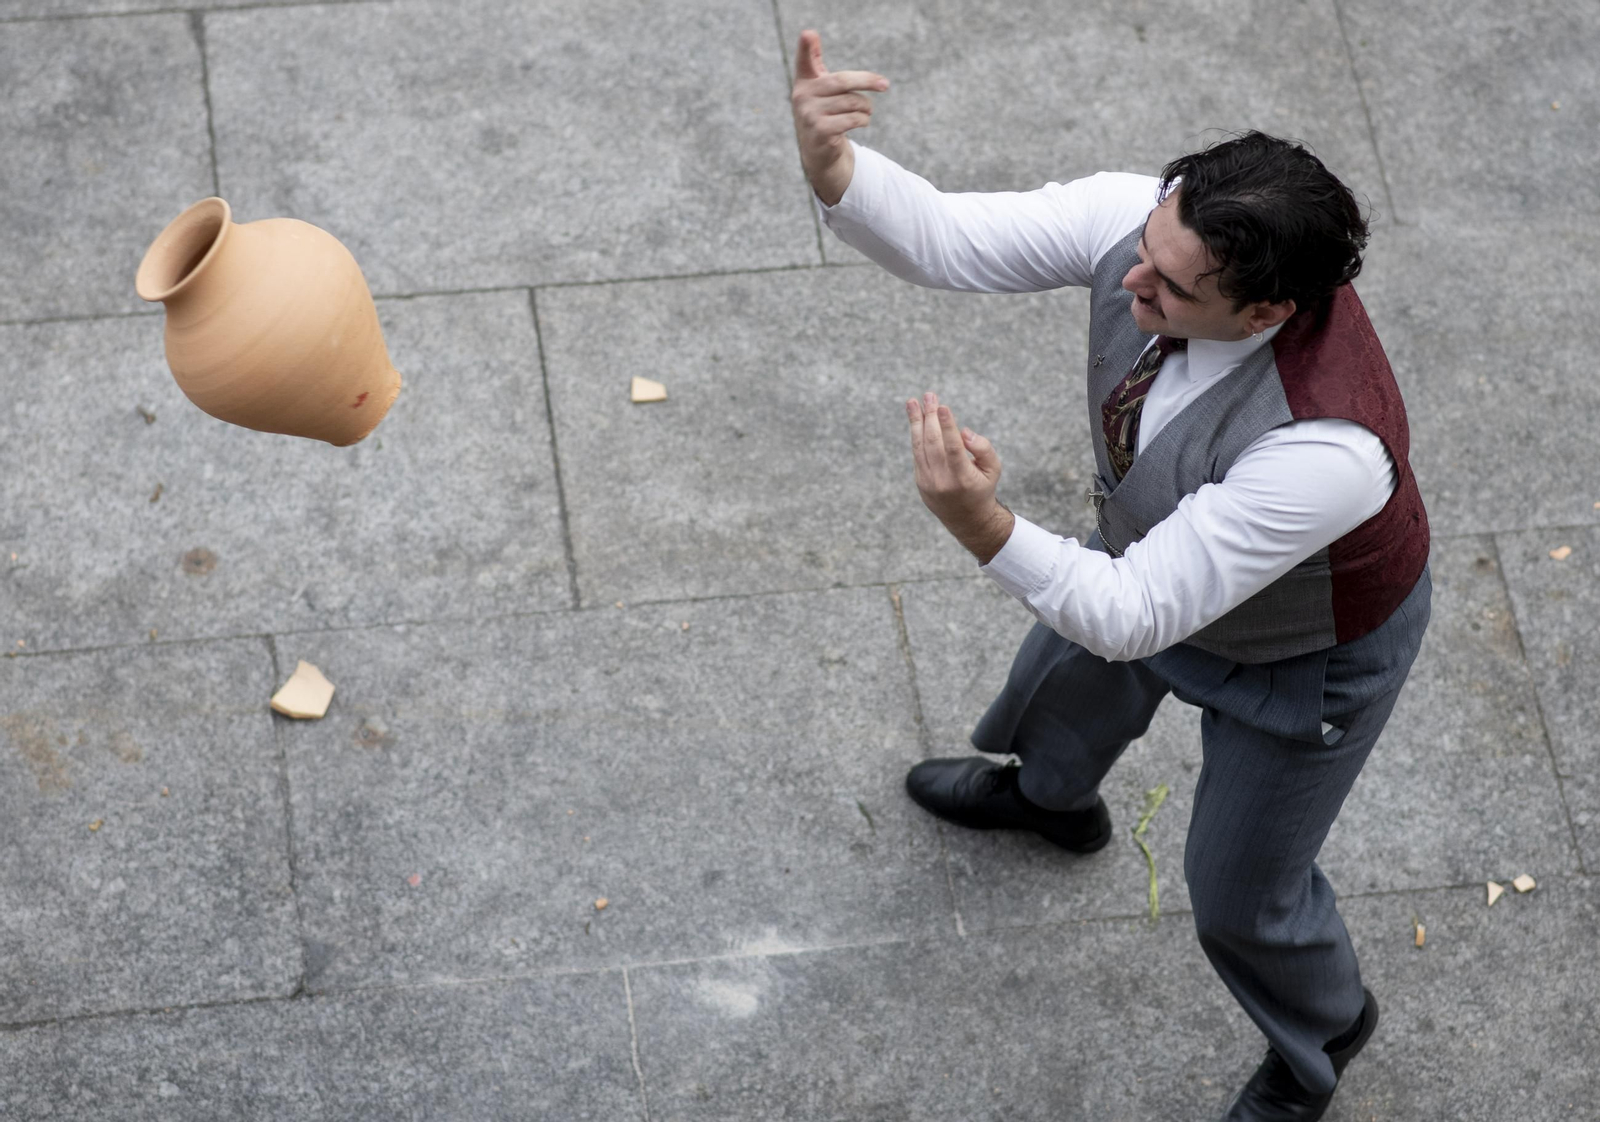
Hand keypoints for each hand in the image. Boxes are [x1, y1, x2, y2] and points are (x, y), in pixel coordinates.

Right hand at [790, 30, 888, 206]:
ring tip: (866, 110)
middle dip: (868, 81)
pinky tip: (862, 122)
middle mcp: (802, 96)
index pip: (804, 61)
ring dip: (866, 107)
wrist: (818, 152)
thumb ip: (814, 61)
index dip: (806, 47)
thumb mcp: (818, 87)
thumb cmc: (823, 112)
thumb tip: (809, 33)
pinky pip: (853, 119)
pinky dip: (863, 120)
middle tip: (885, 85)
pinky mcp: (821, 132)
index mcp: (804, 81)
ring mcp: (810, 115)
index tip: (809, 33)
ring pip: (852, 102)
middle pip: (843, 81)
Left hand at [906, 392, 1014, 562]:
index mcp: (963, 478)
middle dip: (930, 416)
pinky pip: (917, 453)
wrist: (966, 519)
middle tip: (929, 395)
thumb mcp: (993, 469)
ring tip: (912, 402)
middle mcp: (943, 481)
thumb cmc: (982, 487)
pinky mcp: (920, 481)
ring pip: (919, 446)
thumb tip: (964, 432)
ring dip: (916, 422)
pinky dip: (915, 434)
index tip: (942, 406)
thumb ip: (983, 448)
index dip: (947, 426)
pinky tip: (915, 419)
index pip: (953, 448)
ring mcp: (928, 482)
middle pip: (933, 443)